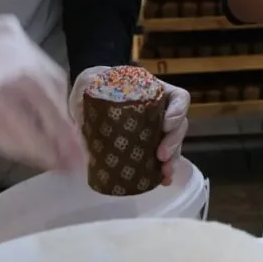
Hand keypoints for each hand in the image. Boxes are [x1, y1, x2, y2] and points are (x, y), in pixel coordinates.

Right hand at [0, 13, 85, 171]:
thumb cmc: (23, 62)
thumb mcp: (49, 76)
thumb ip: (60, 105)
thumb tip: (75, 139)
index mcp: (28, 79)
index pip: (52, 118)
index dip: (67, 142)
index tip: (82, 160)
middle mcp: (4, 95)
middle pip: (32, 137)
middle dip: (53, 157)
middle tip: (70, 169)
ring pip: (16, 146)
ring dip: (37, 158)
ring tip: (56, 164)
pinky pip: (0, 145)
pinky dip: (19, 152)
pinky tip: (33, 154)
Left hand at [70, 67, 190, 186]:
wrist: (83, 102)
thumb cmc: (92, 86)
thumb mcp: (90, 80)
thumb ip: (87, 88)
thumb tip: (83, 111)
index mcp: (152, 92)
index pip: (178, 98)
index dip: (177, 111)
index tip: (165, 125)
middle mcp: (159, 112)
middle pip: (179, 125)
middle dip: (174, 142)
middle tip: (160, 156)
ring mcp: (154, 131)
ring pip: (174, 145)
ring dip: (172, 160)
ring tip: (164, 174)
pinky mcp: (145, 149)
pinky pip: (161, 161)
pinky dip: (164, 172)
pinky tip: (162, 181)